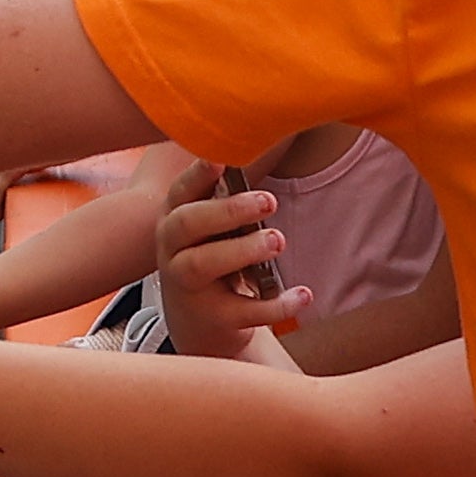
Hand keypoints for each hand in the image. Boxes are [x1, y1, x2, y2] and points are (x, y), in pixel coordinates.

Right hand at [148, 155, 311, 362]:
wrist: (197, 324)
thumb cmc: (209, 260)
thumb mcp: (206, 231)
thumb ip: (222, 201)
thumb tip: (255, 153)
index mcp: (173, 221)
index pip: (180, 192)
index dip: (197, 174)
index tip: (221, 161)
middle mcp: (172, 251)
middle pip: (187, 223)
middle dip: (227, 209)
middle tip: (269, 201)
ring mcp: (187, 286)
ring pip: (204, 263)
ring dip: (242, 250)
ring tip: (278, 240)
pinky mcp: (212, 318)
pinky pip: (244, 310)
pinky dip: (276, 304)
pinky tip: (303, 294)